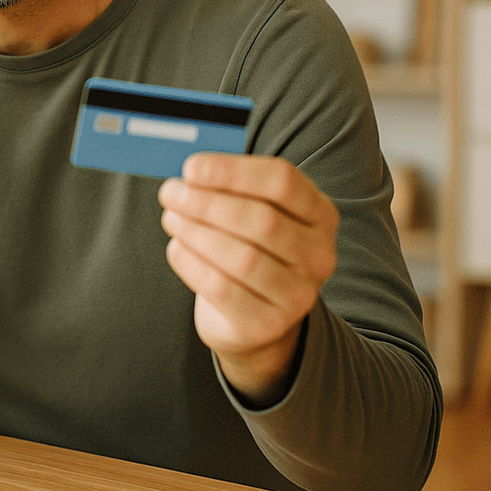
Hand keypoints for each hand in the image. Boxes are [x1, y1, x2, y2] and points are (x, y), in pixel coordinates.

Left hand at [158, 153, 338, 406]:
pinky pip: (222, 289)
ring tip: (171, 218)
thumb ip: (232, 190)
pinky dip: (192, 264)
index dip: (233, 171)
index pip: (283, 182)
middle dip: (207, 203)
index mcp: (320, 214)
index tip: (191, 167)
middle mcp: (319, 255)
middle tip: (170, 193)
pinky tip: (176, 248)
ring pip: (242, 258)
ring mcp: (299, 294)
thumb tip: (191, 176)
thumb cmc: (250, 249)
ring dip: (196, 232)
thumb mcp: (254, 213)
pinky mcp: (268, 323)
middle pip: (262, 220)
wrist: (256, 317)